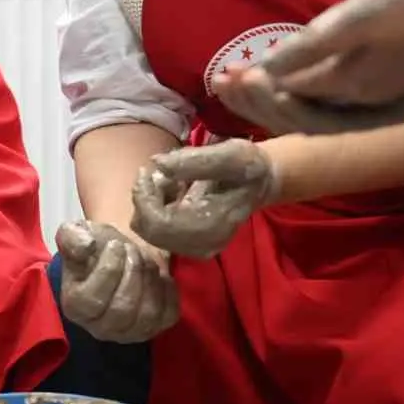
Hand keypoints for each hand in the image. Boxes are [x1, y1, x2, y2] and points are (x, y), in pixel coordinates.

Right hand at [55, 221, 177, 343]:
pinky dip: (167, 291)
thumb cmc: (93, 247)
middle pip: (122, 309)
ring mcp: (130, 332)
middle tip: (133, 249)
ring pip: (147, 315)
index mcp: (76, 307)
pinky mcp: (156, 328)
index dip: (108, 269)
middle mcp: (101, 328)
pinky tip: (159, 273)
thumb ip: (72, 236)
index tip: (115, 245)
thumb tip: (86, 245)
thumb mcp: (75, 233)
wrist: (118, 255)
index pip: (93, 299)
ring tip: (145, 258)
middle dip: (132, 273)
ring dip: (150, 280)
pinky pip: (168, 315)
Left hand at [131, 140, 277, 257]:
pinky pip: (157, 230)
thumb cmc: (247, 167)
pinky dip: (157, 208)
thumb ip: (194, 160)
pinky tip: (174, 191)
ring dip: (151, 202)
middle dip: (145, 199)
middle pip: (149, 230)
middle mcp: (202, 245)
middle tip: (157, 173)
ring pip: (149, 230)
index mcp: (212, 226)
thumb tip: (157, 164)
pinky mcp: (190, 245)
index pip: (158, 224)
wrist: (259, 183)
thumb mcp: (230, 154)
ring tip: (171, 180)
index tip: (147, 170)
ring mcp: (196, 249)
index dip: (144, 198)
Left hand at [222, 0, 403, 130]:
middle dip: (253, 97)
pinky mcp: (380, 95)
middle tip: (221, 80)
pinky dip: (298, 97)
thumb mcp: (357, 20)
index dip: (250, 87)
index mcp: (346, 87)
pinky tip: (286, 83)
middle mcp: (354, 105)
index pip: (284, 97)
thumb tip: (267, 68)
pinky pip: (327, 106)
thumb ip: (311, 48)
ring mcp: (369, 103)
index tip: (224, 74)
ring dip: (271, 97)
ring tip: (241, 81)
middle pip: (291, 112)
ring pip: (307, 112)